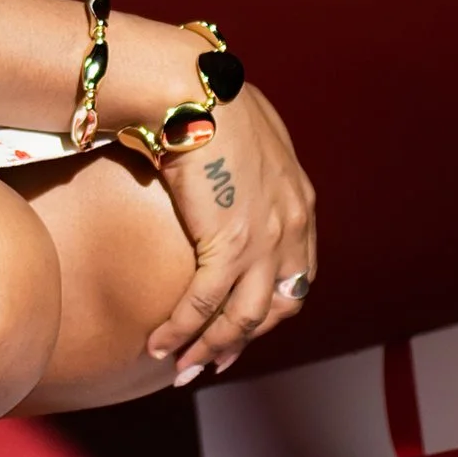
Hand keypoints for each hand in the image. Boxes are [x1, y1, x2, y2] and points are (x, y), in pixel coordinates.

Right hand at [145, 83, 318, 382]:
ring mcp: (264, 237)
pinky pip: (204, 303)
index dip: (270, 310)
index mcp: (299, 201)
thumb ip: (253, 167)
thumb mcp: (250, 136)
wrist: (190, 88)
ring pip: (242, 317)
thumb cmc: (208, 100)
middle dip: (243, 339)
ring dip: (209, 349)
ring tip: (180, 368)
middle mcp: (292, 224)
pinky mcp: (228, 242)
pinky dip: (181, 330)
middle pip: (277, 305)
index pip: (296, 275)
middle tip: (211, 361)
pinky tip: (158, 344)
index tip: (241, 328)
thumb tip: (233, 176)